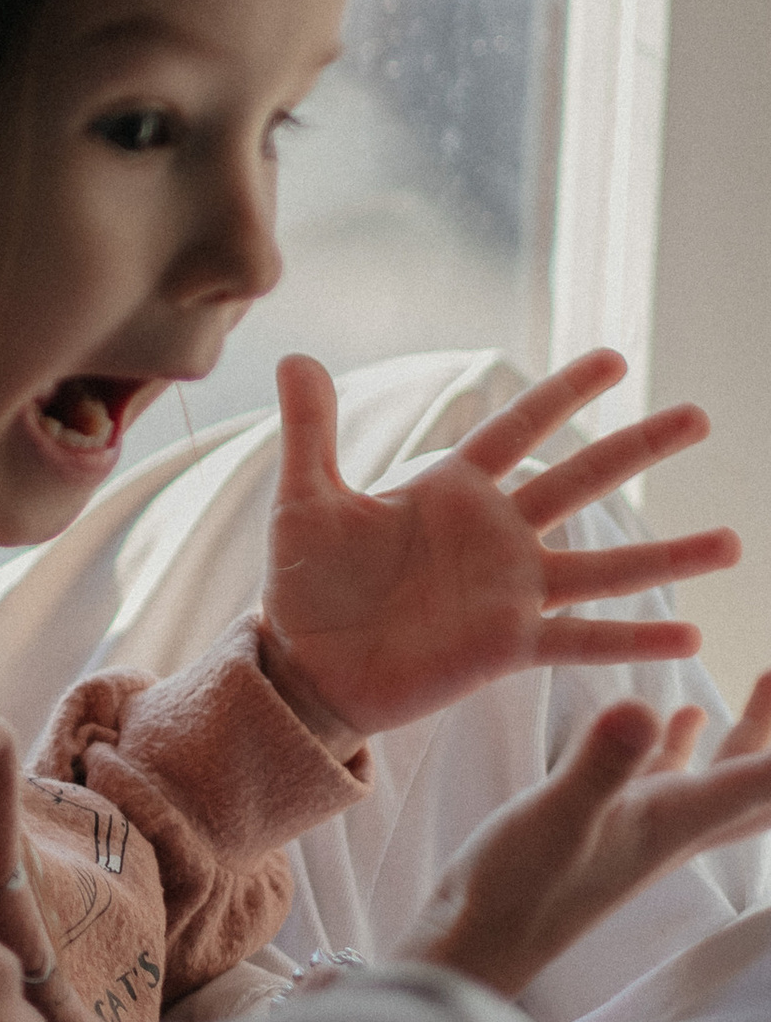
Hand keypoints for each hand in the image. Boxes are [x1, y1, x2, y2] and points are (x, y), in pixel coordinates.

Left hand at [260, 349, 738, 750]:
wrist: (301, 666)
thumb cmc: (303, 584)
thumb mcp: (304, 500)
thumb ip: (310, 430)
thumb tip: (294, 355)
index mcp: (451, 491)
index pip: (518, 428)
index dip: (564, 394)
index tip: (616, 359)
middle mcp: (495, 536)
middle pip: (581, 480)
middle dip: (638, 447)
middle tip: (698, 416)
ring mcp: (510, 591)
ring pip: (605, 565)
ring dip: (668, 554)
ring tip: (732, 542)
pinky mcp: (509, 645)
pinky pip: (583, 639)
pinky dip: (635, 639)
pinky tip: (690, 637)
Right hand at [403, 679, 770, 999]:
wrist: (478, 941)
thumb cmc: (518, 890)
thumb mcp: (558, 817)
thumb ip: (601, 765)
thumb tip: (645, 705)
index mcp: (674, 824)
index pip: (758, 786)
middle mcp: (670, 829)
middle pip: (754, 787)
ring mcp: (639, 829)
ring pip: (717, 781)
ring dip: (744, 738)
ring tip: (758, 686)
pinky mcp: (606, 824)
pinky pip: (666, 778)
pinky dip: (680, 743)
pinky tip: (671, 717)